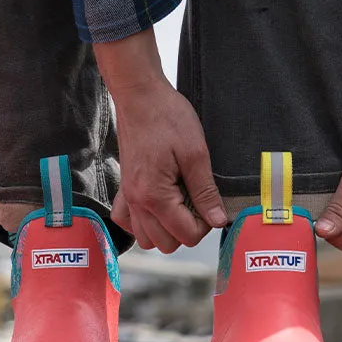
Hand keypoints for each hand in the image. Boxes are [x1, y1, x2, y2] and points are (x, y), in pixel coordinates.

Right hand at [94, 30, 225, 252]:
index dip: (205, 225)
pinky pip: (126, 222)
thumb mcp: (196, 153)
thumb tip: (217, 221)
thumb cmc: (168, 118)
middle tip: (196, 203)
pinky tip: (156, 209)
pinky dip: (141, 223)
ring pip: (146, 239)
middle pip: (166, 244)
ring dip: (165, 230)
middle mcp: (138, 202)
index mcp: (156, 196)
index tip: (209, 203)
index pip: (186, 235)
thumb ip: (205, 191)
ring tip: (179, 205)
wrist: (139, 97)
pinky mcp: (124, 189)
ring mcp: (128, 197)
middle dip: (186, 230)